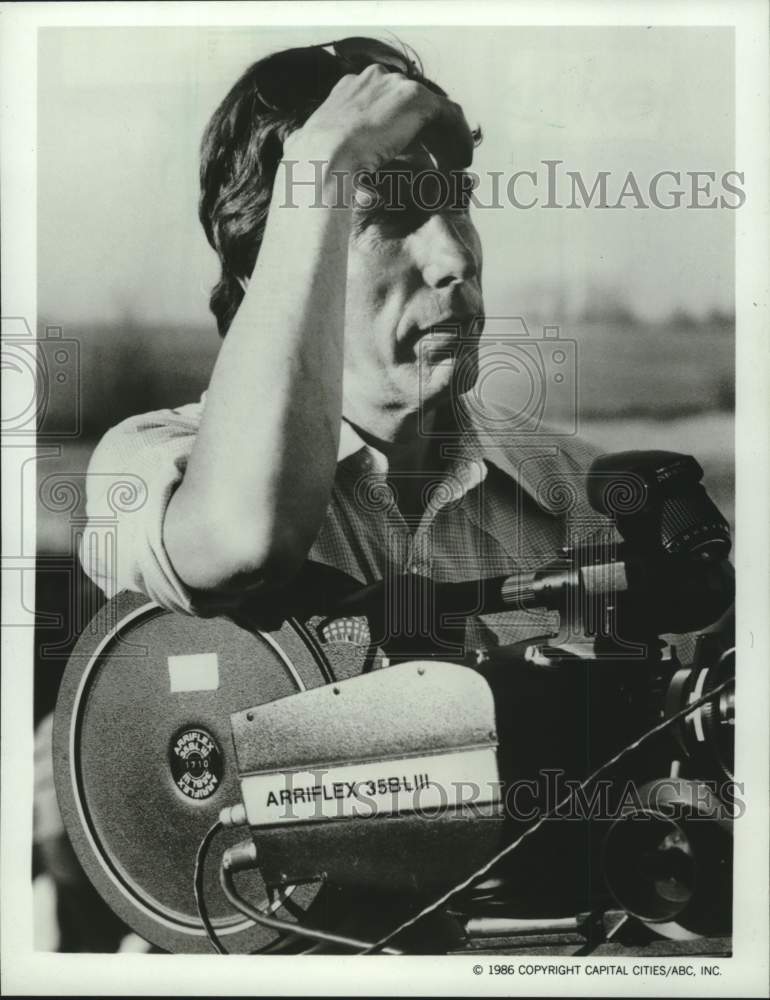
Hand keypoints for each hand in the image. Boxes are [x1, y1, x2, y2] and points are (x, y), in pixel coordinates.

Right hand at [283, 63, 473, 174]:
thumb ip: (323, 154)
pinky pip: (448, 117)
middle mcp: (372, 79)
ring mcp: (395, 86)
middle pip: (411, 104)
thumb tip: (318, 173)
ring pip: (433, 111)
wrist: (319, 163)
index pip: (384, 103)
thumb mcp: (311, 156)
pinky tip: (461, 162)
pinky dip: (458, 139)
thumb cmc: (310, 169)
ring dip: (446, 138)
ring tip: (454, 165)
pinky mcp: (416, 100)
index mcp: (347, 90)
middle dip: (427, 133)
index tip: (408, 155)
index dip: (400, 129)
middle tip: (438, 160)